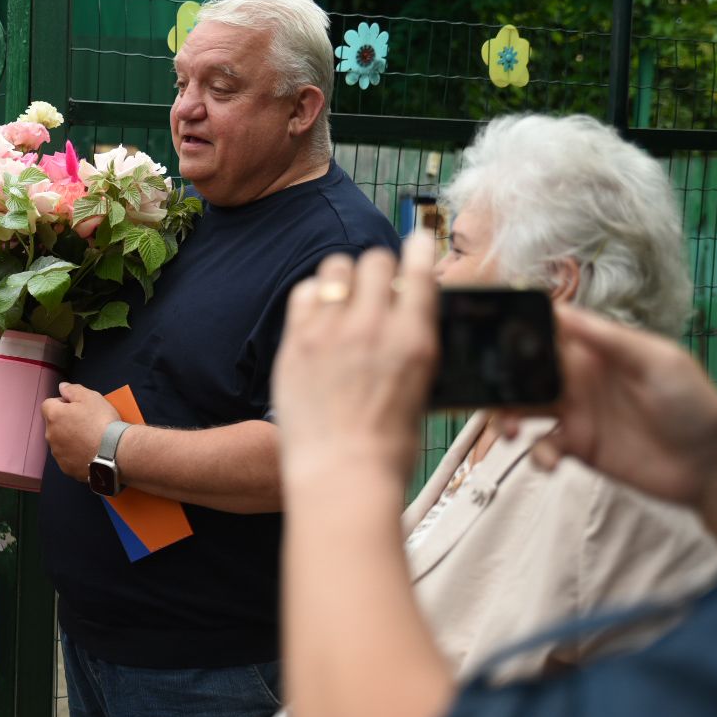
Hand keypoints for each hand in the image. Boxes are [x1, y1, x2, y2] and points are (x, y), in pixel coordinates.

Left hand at [41, 382, 118, 481]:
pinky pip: (68, 458)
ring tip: (90, 439)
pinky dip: (76, 455)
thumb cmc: (102, 422)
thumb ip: (72, 389)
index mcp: (54, 415)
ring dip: (70, 439)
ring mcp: (58, 454)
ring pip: (60, 442)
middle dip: (66, 422)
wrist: (114, 453)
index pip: (49, 404)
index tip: (78, 407)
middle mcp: (50, 435)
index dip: (62, 403)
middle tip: (87, 422)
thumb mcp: (90, 397)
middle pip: (54, 424)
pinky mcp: (66, 468)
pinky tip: (90, 452)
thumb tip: (62, 387)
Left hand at [272, 235, 438, 491]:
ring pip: (337, 267)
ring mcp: (332, 331)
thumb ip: (412, 348)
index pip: (420, 271)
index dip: (418, 249)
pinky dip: (312, 296)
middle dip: (379, 268)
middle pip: (376, 261)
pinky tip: (316, 314)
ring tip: (342, 295)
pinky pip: (303, 293)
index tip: (417, 240)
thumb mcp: (420, 392)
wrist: (341, 475)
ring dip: (344, 275)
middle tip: (375, 284)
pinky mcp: (297, 342)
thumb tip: (408, 322)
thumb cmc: (387, 448)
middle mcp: (375, 326)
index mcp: (415, 340)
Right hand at [507, 304, 716, 512]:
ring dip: (505, 417)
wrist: (711, 464)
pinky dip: (537, 455)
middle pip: (523, 371)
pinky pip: (541, 447)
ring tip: (508, 432)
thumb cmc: (693, 403)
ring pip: (522, 408)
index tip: (490, 336)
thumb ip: (609, 339)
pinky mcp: (577, 448)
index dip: (517, 331)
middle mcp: (578, 379)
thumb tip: (562, 310)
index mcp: (594, 352)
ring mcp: (575, 414)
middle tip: (490, 392)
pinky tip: (550, 462)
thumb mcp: (657, 361)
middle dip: (500, 380)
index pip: (547, 333)